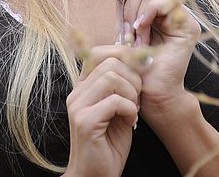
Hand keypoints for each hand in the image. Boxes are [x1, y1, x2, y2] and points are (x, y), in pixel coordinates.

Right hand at [65, 46, 141, 176]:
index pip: (100, 52)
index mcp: (83, 86)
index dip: (124, 55)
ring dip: (131, 93)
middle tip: (137, 97)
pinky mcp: (85, 122)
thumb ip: (122, 84)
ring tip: (133, 109)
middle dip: (132, 77)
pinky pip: (115, 101)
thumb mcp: (118, 107)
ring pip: (112, 77)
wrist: (96, 176)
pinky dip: (130, 110)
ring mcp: (78, 106)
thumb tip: (139, 58)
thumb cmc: (110, 142)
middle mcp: (77, 92)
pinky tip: (130, 122)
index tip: (141, 69)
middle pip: (110, 62)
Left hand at [112, 0, 200, 121]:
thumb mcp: (124, 31)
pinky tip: (140, 28)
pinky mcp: (187, 25)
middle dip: (129, 2)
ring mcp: (181, 17)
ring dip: (136, 13)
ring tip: (135, 35)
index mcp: (156, 9)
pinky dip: (147, 13)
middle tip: (126, 27)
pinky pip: (162, 3)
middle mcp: (170, 10)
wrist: (149, 93)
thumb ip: (124, 9)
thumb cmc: (136, 67)